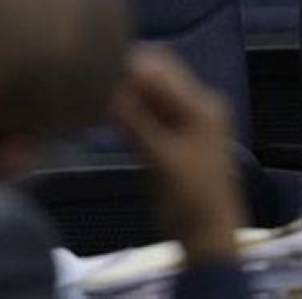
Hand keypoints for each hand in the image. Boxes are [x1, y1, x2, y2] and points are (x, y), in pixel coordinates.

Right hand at [109, 44, 244, 263]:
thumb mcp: (160, 160)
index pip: (161, 70)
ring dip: (127, 92)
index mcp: (202, 105)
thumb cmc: (189, 200)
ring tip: (97, 100)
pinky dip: (132, 108)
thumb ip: (135, 121)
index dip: (128, 67)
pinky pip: (152, 108)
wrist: (208, 233)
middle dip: (127, 77)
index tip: (95, 74)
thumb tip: (106, 89)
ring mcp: (190, 116)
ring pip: (152, 91)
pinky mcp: (178, 131)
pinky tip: (110, 114)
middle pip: (158, 75)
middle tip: (93, 88)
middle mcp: (200, 102)